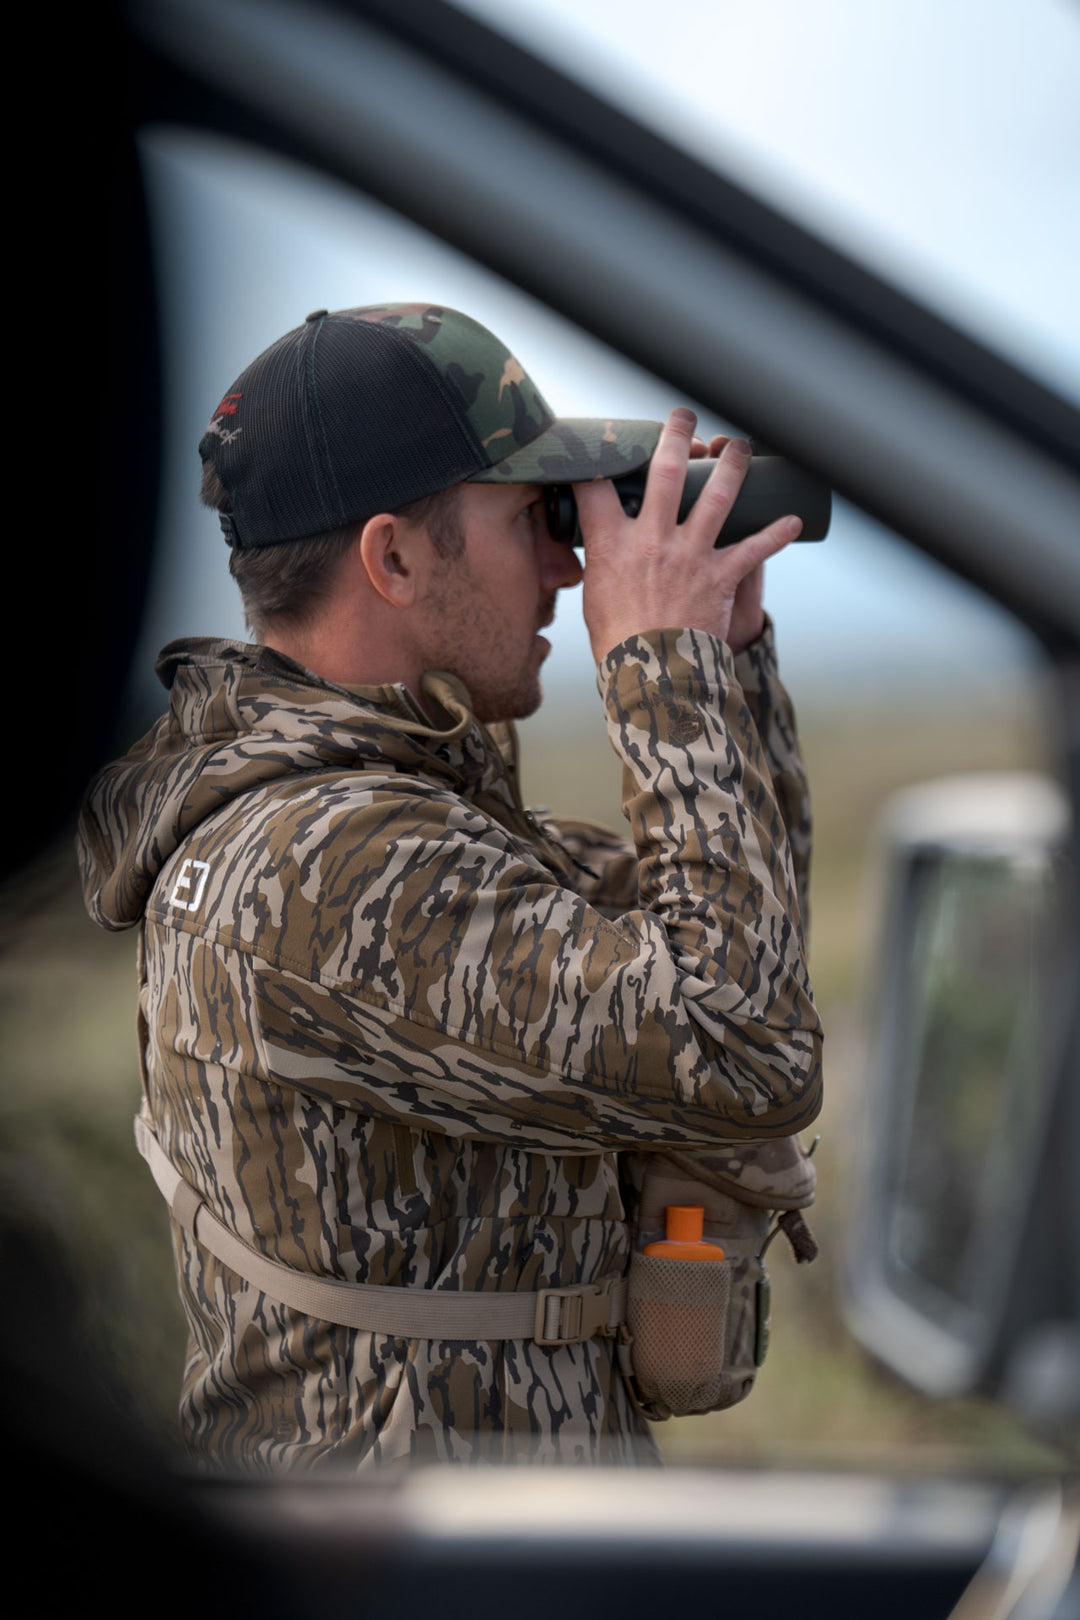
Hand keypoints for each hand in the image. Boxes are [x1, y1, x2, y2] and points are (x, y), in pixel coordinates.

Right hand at [575, 409, 798, 664]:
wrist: (652, 678)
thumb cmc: (618, 644)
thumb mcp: (593, 598)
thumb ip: (600, 566)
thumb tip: (599, 553)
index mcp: (612, 546)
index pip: (596, 488)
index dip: (596, 460)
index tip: (601, 445)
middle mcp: (652, 541)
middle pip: (666, 470)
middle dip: (677, 435)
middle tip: (684, 416)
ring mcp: (690, 556)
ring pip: (718, 495)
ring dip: (734, 464)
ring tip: (740, 446)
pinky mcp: (720, 577)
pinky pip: (755, 549)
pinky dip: (777, 534)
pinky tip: (793, 519)